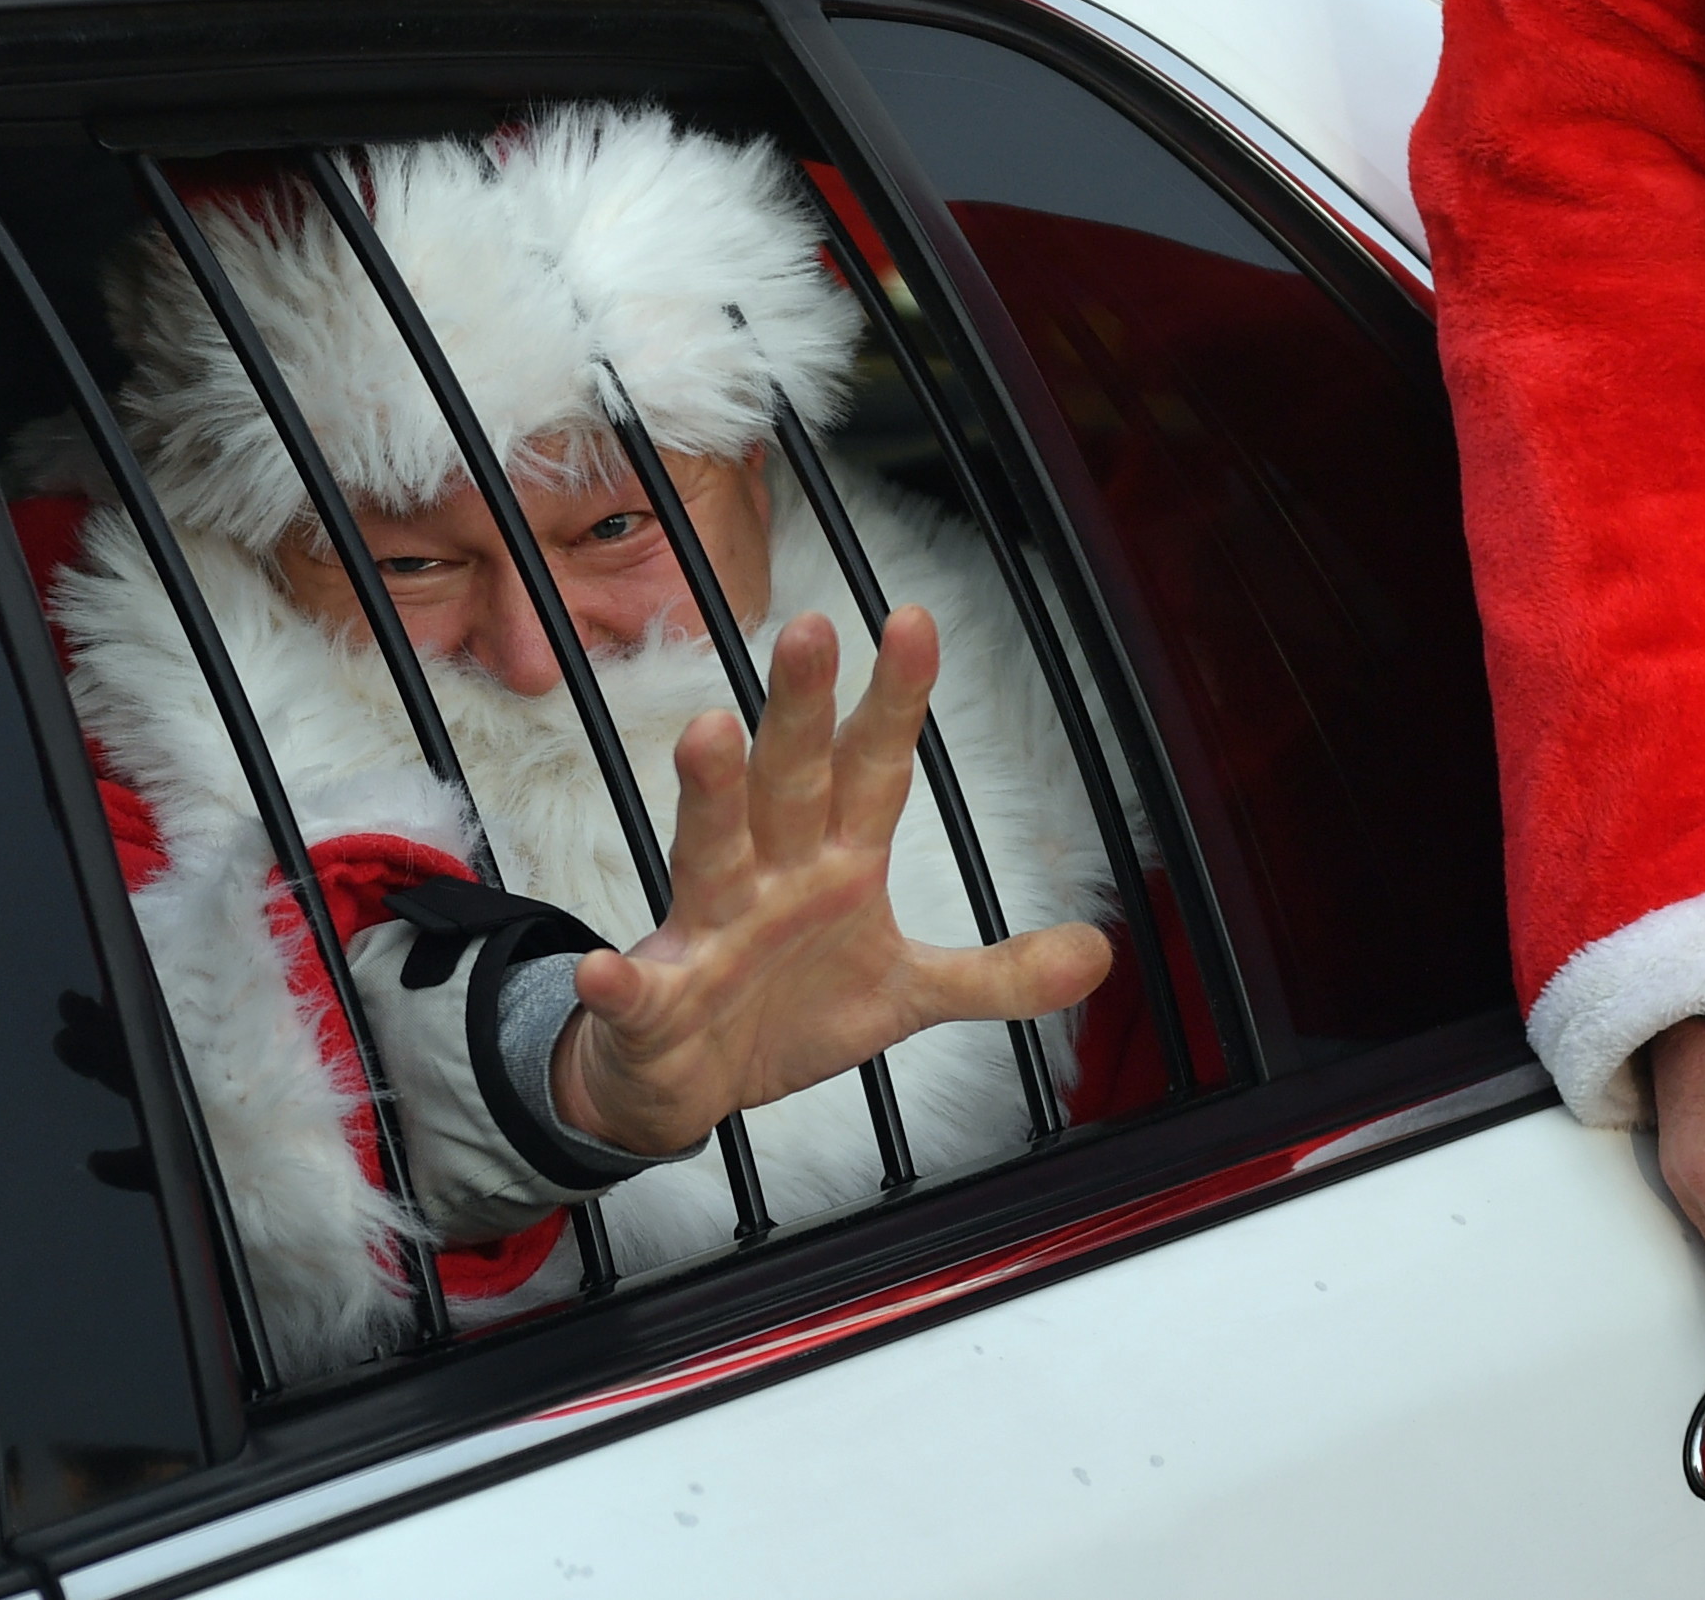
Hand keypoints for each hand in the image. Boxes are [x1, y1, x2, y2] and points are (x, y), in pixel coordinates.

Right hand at [551, 605, 1113, 1155]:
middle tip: (810, 630)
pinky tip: (605, 971)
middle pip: (788, 782)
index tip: (915, 622)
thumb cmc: (789, 1009)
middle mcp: (768, 877)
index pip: (871, 770)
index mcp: (833, 865)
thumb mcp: (908, 995)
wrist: (685, 1081)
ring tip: (708, 733)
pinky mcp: (656, 1002)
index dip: (894, 701)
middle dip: (802, 710)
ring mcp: (708, 932)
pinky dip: (618, 981)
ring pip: (709, 850)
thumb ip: (996, 974)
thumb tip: (1099, 951)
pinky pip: (638, 990)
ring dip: (709, 793)